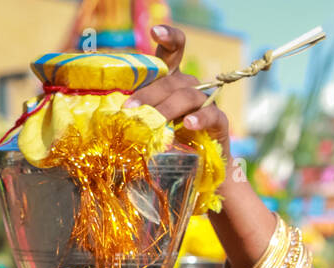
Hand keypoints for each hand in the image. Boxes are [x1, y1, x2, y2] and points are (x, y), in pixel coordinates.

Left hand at [124, 25, 231, 163]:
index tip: (156, 32)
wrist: (200, 169)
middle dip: (149, 94)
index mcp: (172, 81)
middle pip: (172, 80)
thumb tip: (114, 111)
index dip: (169, 38)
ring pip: (186, 95)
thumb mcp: (151, 123)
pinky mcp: (219, 121)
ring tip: (153, 122)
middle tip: (130, 109)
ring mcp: (206, 103)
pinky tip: (188, 124)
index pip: (173, 52)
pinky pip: (210, 114)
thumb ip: (139, 112)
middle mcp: (190, 87)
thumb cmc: (170, 143)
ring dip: (167, 108)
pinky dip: (199, 118)